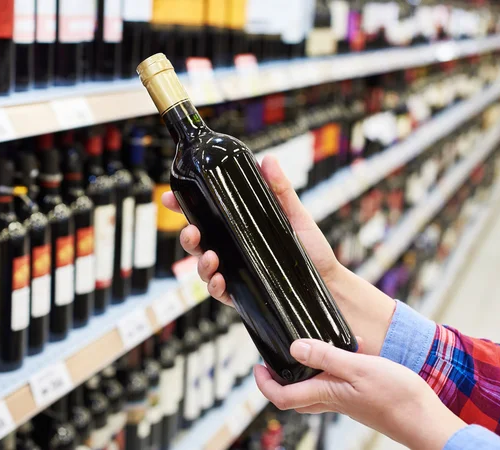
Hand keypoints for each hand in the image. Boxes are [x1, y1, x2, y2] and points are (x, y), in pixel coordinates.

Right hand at [162, 155, 396, 355]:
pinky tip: (220, 280)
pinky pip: (220, 292)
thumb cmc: (312, 249)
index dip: (183, 206)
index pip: (204, 215)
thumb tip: (268, 160)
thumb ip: (280, 190)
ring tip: (211, 257)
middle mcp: (232, 250)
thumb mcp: (296, 215)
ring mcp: (236, 272)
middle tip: (192, 231)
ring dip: (200, 263)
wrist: (329, 282)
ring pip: (204, 268)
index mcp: (238, 228)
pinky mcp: (243, 294)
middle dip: (187, 237)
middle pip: (199, 242)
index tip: (170, 197)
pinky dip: (215, 286)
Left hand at [254, 338, 464, 449]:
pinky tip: (354, 346)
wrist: (426, 420)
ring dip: (309, 367)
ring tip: (315, 342)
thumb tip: (294, 349)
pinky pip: (337, 381)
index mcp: (326, 393)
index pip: (282, 397)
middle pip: (294, 395)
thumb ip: (326, 357)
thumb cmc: (397, 397)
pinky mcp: (359, 396)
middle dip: (279, 378)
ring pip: (315, 387)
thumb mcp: (358, 368)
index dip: (264, 383)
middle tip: (276, 357)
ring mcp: (346, 399)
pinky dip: (337, 363)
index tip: (258, 365)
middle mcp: (332, 399)